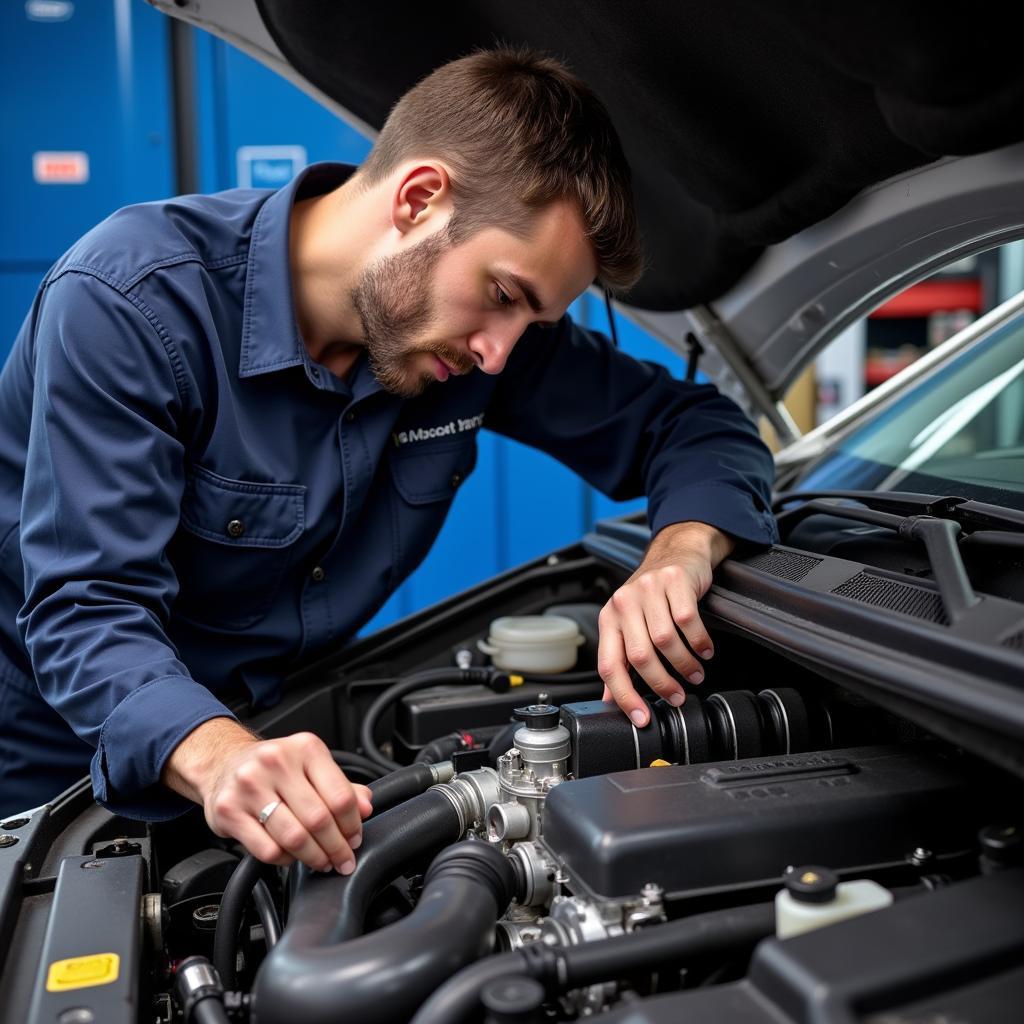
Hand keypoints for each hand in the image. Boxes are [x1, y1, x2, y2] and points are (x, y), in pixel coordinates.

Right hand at [162, 718, 372, 873]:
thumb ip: (341, 786)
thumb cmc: (273, 768)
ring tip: (322, 862)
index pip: (340, 795)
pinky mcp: (228, 810)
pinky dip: (285, 860)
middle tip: (342, 860)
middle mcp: (276, 762)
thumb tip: (365, 807)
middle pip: (318, 819)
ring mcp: (249, 786)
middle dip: (336, 847)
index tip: (355, 839)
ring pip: (294, 837)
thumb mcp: (310, 766)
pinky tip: (292, 856)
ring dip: (314, 857)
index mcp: (304, 748)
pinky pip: (267, 849)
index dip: (353, 824)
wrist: (223, 764)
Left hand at [597, 521, 733, 725]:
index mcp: (609, 618)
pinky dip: (699, 641)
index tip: (642, 718)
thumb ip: (621, 658)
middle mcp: (623, 603)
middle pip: (639, 656)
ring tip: (695, 673)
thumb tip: (611, 698)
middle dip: (661, 684)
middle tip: (678, 696)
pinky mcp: (673, 580)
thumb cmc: (651, 595)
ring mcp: (648, 589)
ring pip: (664, 640)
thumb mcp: (629, 623)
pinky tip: (705, 650)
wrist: (676, 552)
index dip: (624, 696)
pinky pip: (687, 620)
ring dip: (684, 664)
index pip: (609, 665)